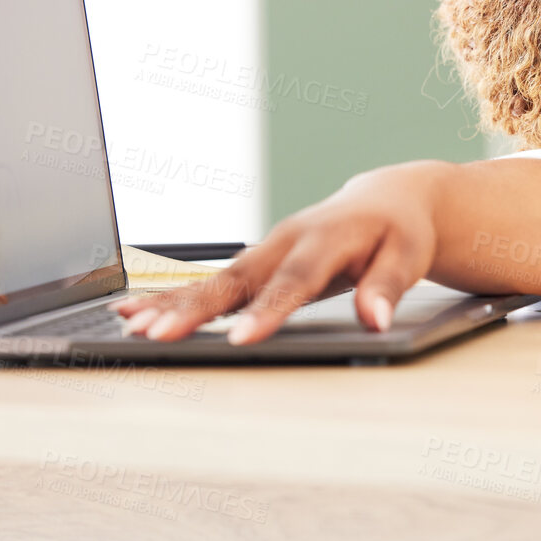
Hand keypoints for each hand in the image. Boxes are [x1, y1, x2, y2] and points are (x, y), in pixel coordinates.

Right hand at [115, 161, 449, 343]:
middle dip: (196, 309)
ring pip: (215, 279)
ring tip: (132, 327)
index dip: (267, 311)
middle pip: (238, 279)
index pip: (294, 280)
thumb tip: (376, 319)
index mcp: (326, 237)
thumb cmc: (398, 231)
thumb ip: (388, 286)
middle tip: (159, 335)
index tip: (239, 339)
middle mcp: (287, 240)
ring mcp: (267, 250)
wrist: (386, 200)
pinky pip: (212, 281)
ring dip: (174, 303)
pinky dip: (174, 297)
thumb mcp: (408, 256)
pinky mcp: (256, 262)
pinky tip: (136, 312)